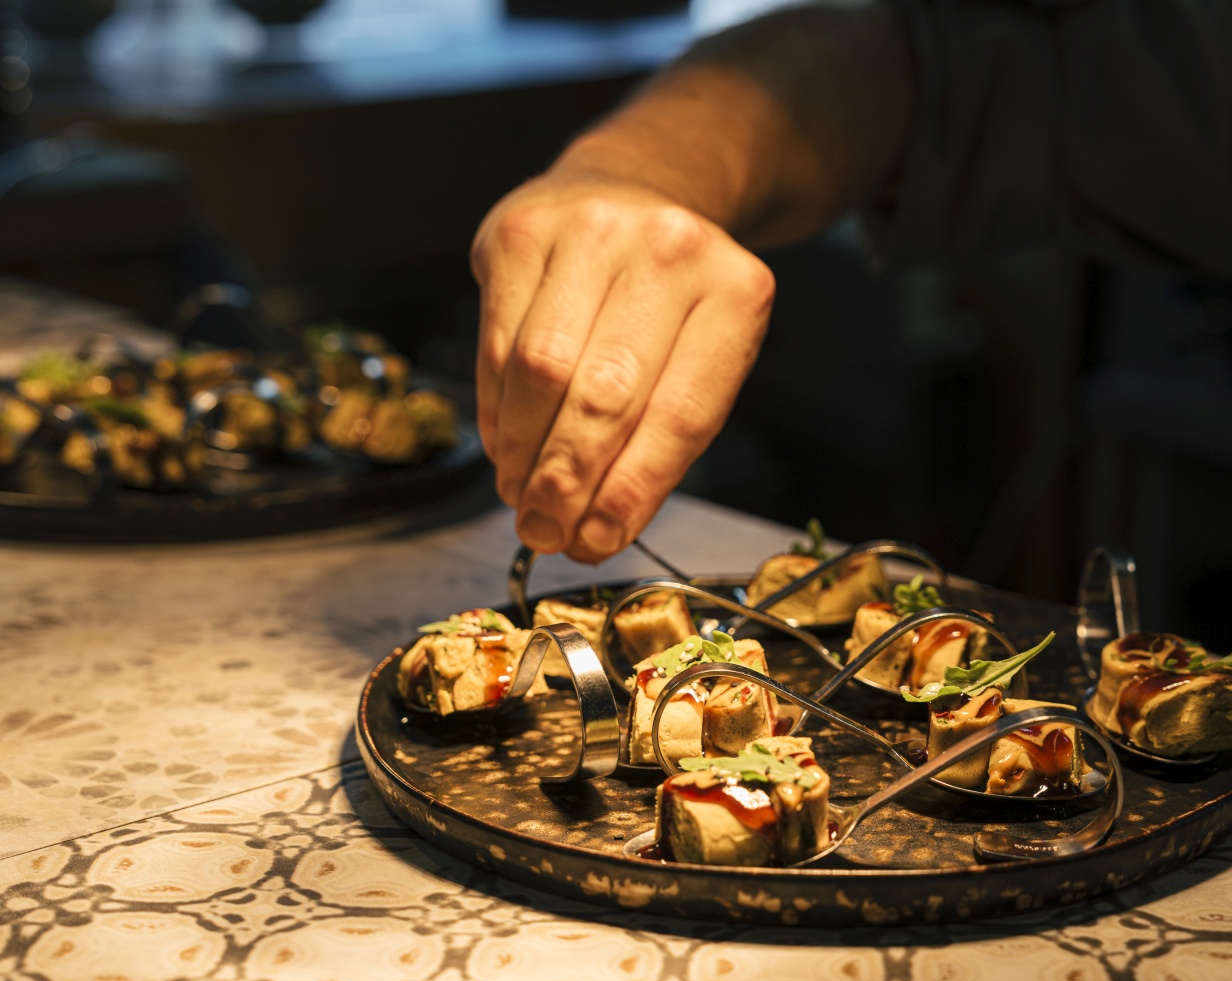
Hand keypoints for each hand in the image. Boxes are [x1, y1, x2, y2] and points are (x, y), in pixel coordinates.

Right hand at [471, 168, 775, 562]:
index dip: (631, 491)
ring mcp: (592, 231)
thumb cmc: (669, 299)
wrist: (633, 191)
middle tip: (546, 531)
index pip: (680, 414)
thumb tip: (593, 532)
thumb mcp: (701, 357)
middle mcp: (669, 250)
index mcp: (735, 292)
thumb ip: (662, 441)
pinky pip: (498, 343)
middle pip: (604, 396)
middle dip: (568, 482)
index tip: (597, 539)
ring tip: (521, 497)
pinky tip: (505, 445)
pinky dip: (497, 410)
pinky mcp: (521, 231)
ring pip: (541, 372)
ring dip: (524, 453)